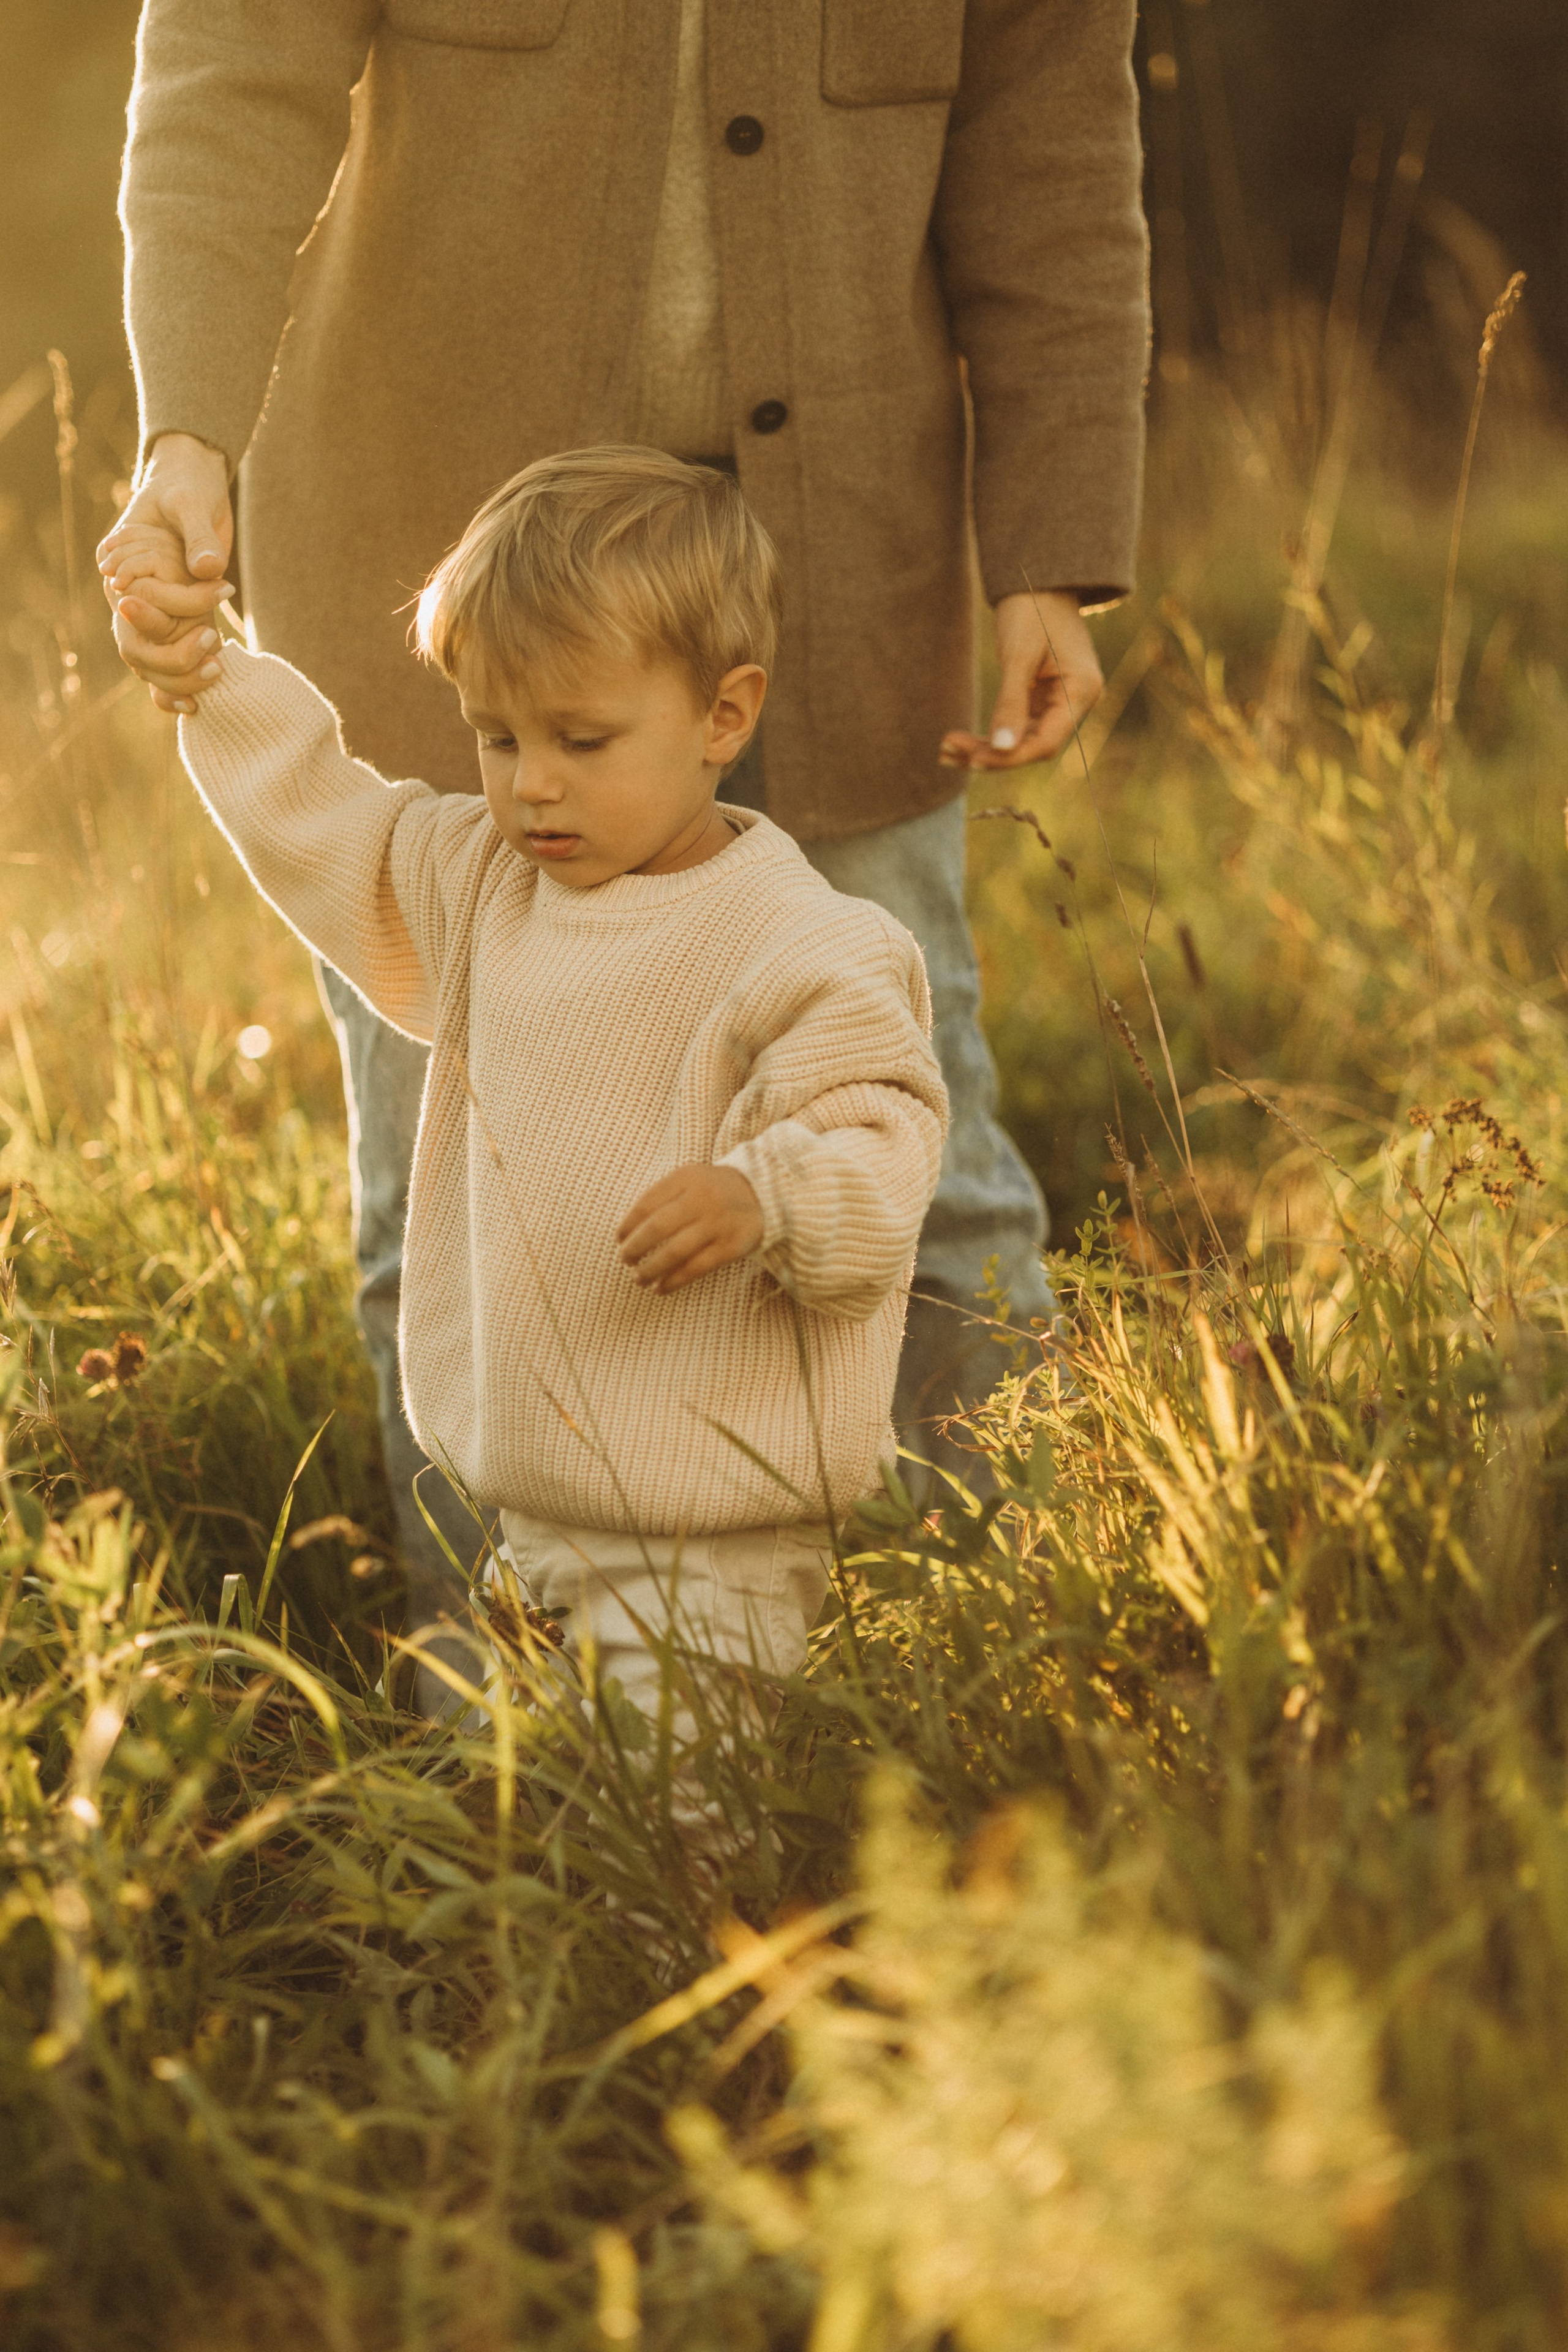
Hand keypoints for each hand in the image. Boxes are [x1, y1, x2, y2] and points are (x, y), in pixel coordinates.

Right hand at [96, 434, 234, 713]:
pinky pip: (165, 663)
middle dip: (172, 657)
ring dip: (179, 676)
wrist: (195, 485)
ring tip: (217, 673)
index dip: (157, 622)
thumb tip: (208, 570)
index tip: (201, 626)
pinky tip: (197, 706)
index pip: (129, 607)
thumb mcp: (190, 502)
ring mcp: (152, 610)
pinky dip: (178, 687)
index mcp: (121, 566)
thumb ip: (198, 535)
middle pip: (135, 645)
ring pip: (149, 662)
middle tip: (213, 650)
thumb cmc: (186, 485)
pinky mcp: (175, 620)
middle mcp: (131, 594)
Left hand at [616, 1164, 763, 1293]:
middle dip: (635, 1248)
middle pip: (658, 1228)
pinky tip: (661, 1288)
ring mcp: (718, 1223)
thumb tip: (628, 1232)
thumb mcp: (689, 1179)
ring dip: (651, 1269)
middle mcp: (702, 1199)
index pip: (647, 1204)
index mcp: (685, 1179)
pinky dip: (674, 1281)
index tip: (619, 1239)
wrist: (762, 1193)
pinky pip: (696, 1268)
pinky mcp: (731, 1246)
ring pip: (675, 1252)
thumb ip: (662, 1197)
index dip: (628, 1225)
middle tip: (625, 1260)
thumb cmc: (713, 1190)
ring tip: (639, 1278)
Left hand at [939, 589, 1102, 770]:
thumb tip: (1001, 749)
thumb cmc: (1032, 609)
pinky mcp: (1042, 699)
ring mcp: (1060, 702)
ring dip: (985, 748)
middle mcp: (1076, 702)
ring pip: (1022, 740)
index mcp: (1081, 691)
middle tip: (947, 751)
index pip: (1046, 742)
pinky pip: (1017, 726)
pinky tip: (959, 743)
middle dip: (991, 753)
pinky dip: (989, 735)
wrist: (1039, 582)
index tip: (971, 757)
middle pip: (1033, 745)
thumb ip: (1010, 703)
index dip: (1009, 757)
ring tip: (945, 751)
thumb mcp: (1018, 655)